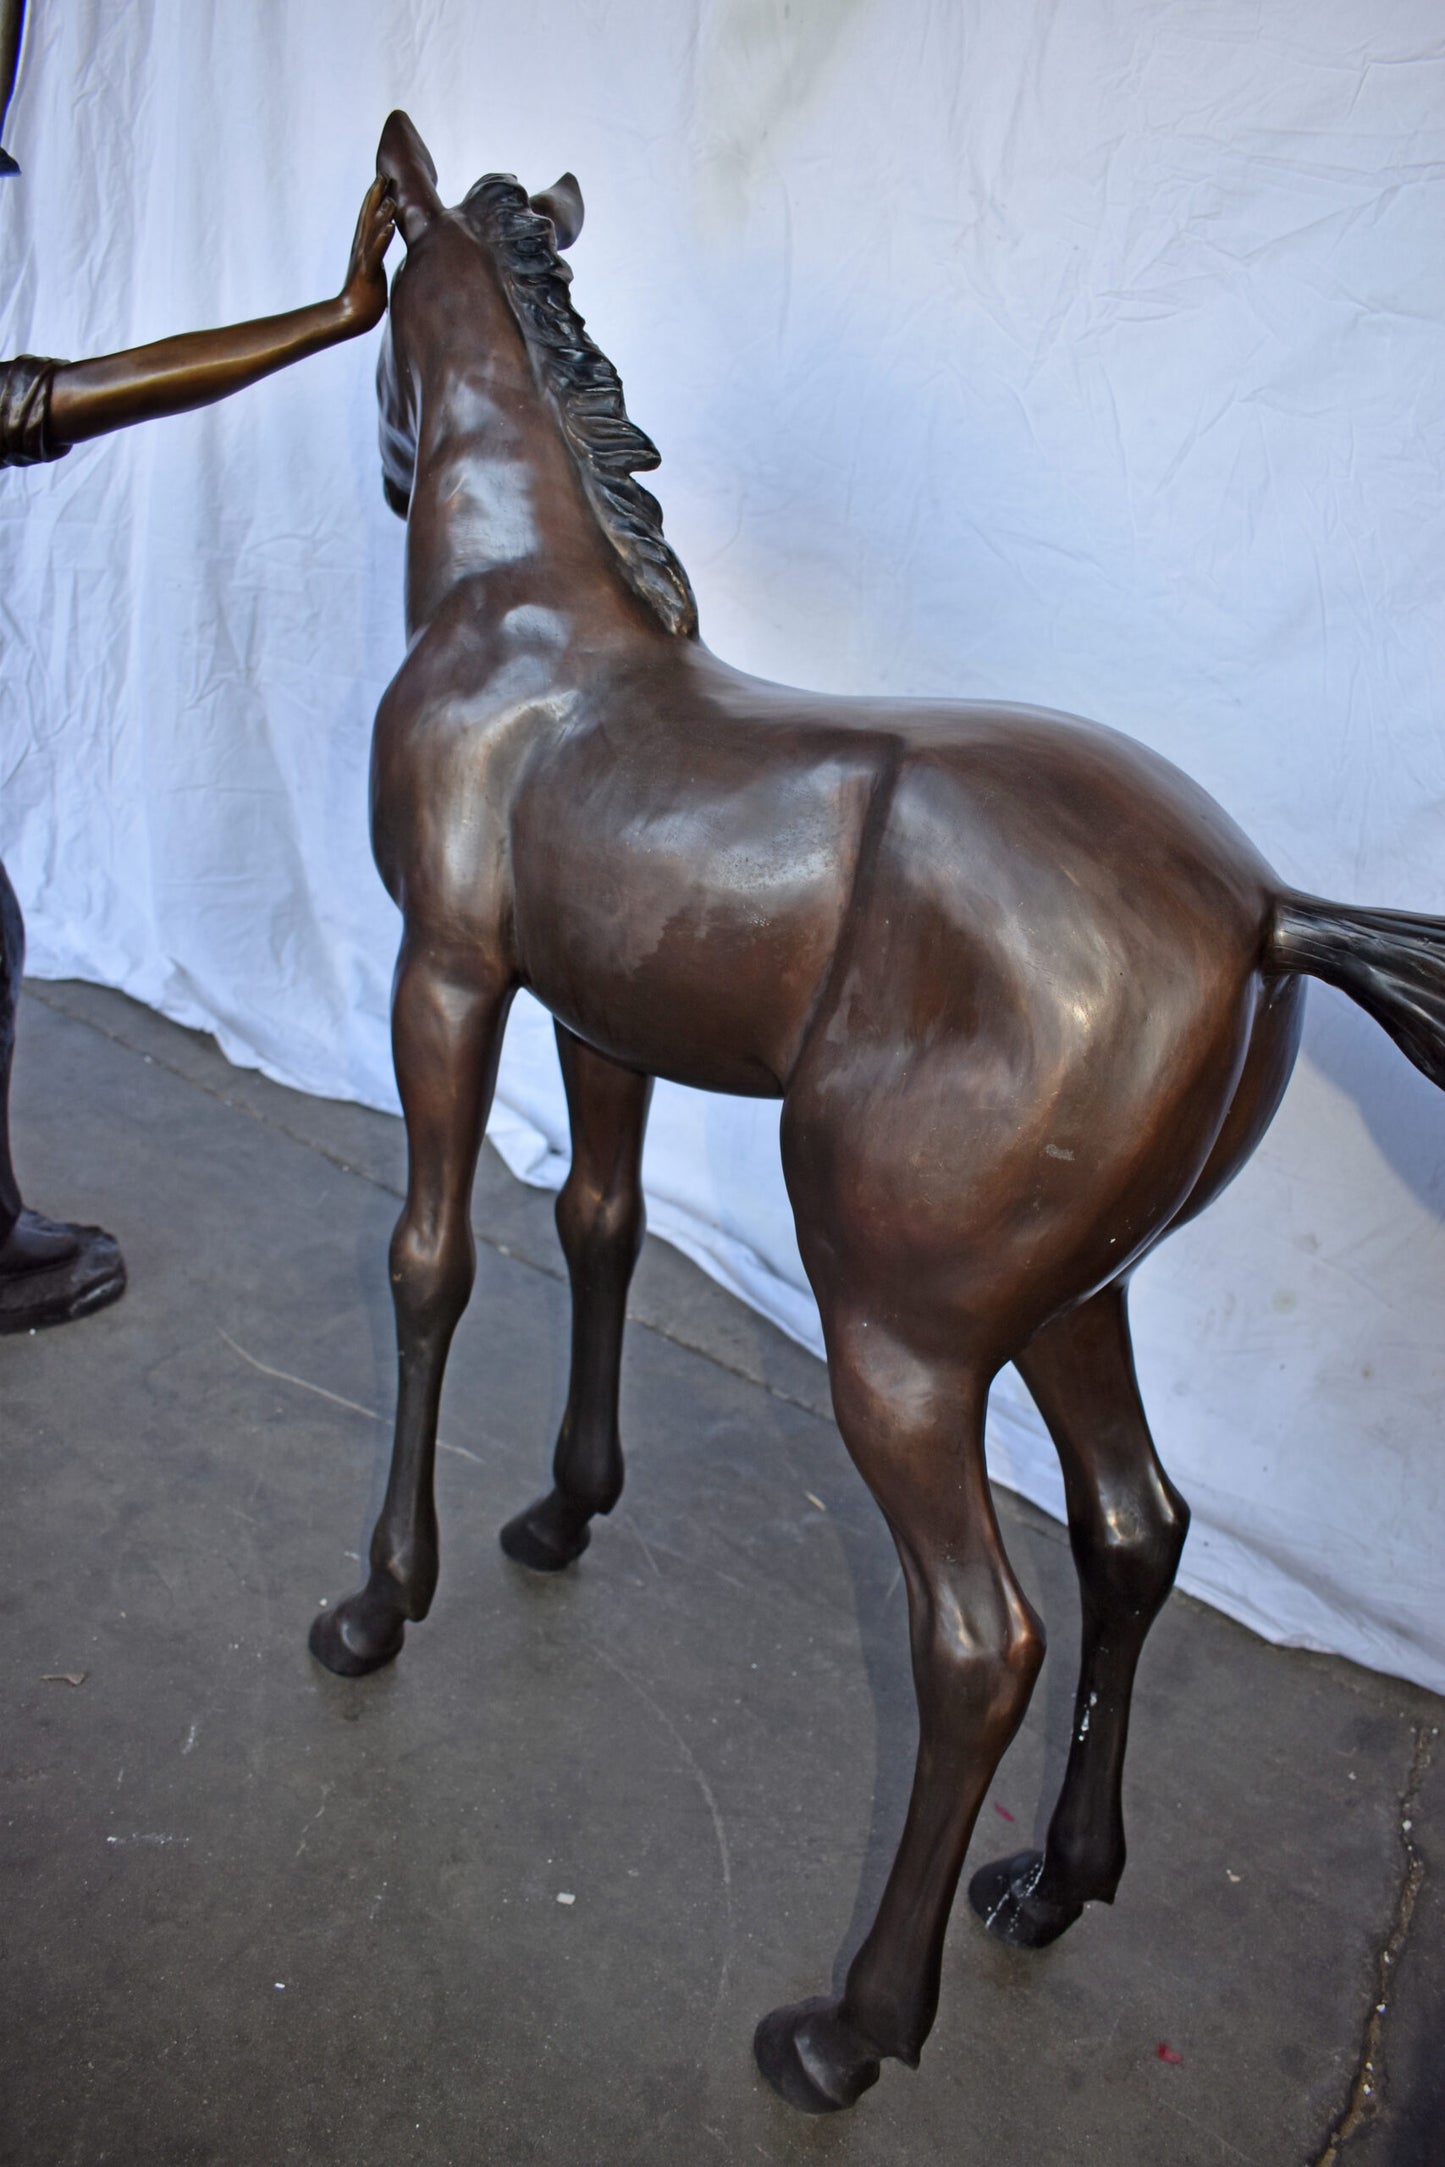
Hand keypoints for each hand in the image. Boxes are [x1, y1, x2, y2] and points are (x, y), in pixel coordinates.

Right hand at [341, 175, 395, 328]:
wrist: (349, 316)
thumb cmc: (365, 299)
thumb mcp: (374, 273)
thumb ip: (377, 258)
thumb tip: (382, 252)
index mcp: (364, 248)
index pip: (369, 218)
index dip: (375, 198)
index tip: (384, 179)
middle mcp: (361, 249)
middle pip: (368, 217)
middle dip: (376, 196)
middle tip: (384, 175)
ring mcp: (363, 260)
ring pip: (372, 232)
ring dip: (381, 215)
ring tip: (391, 199)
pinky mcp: (367, 273)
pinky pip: (375, 254)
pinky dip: (382, 239)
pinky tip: (389, 227)